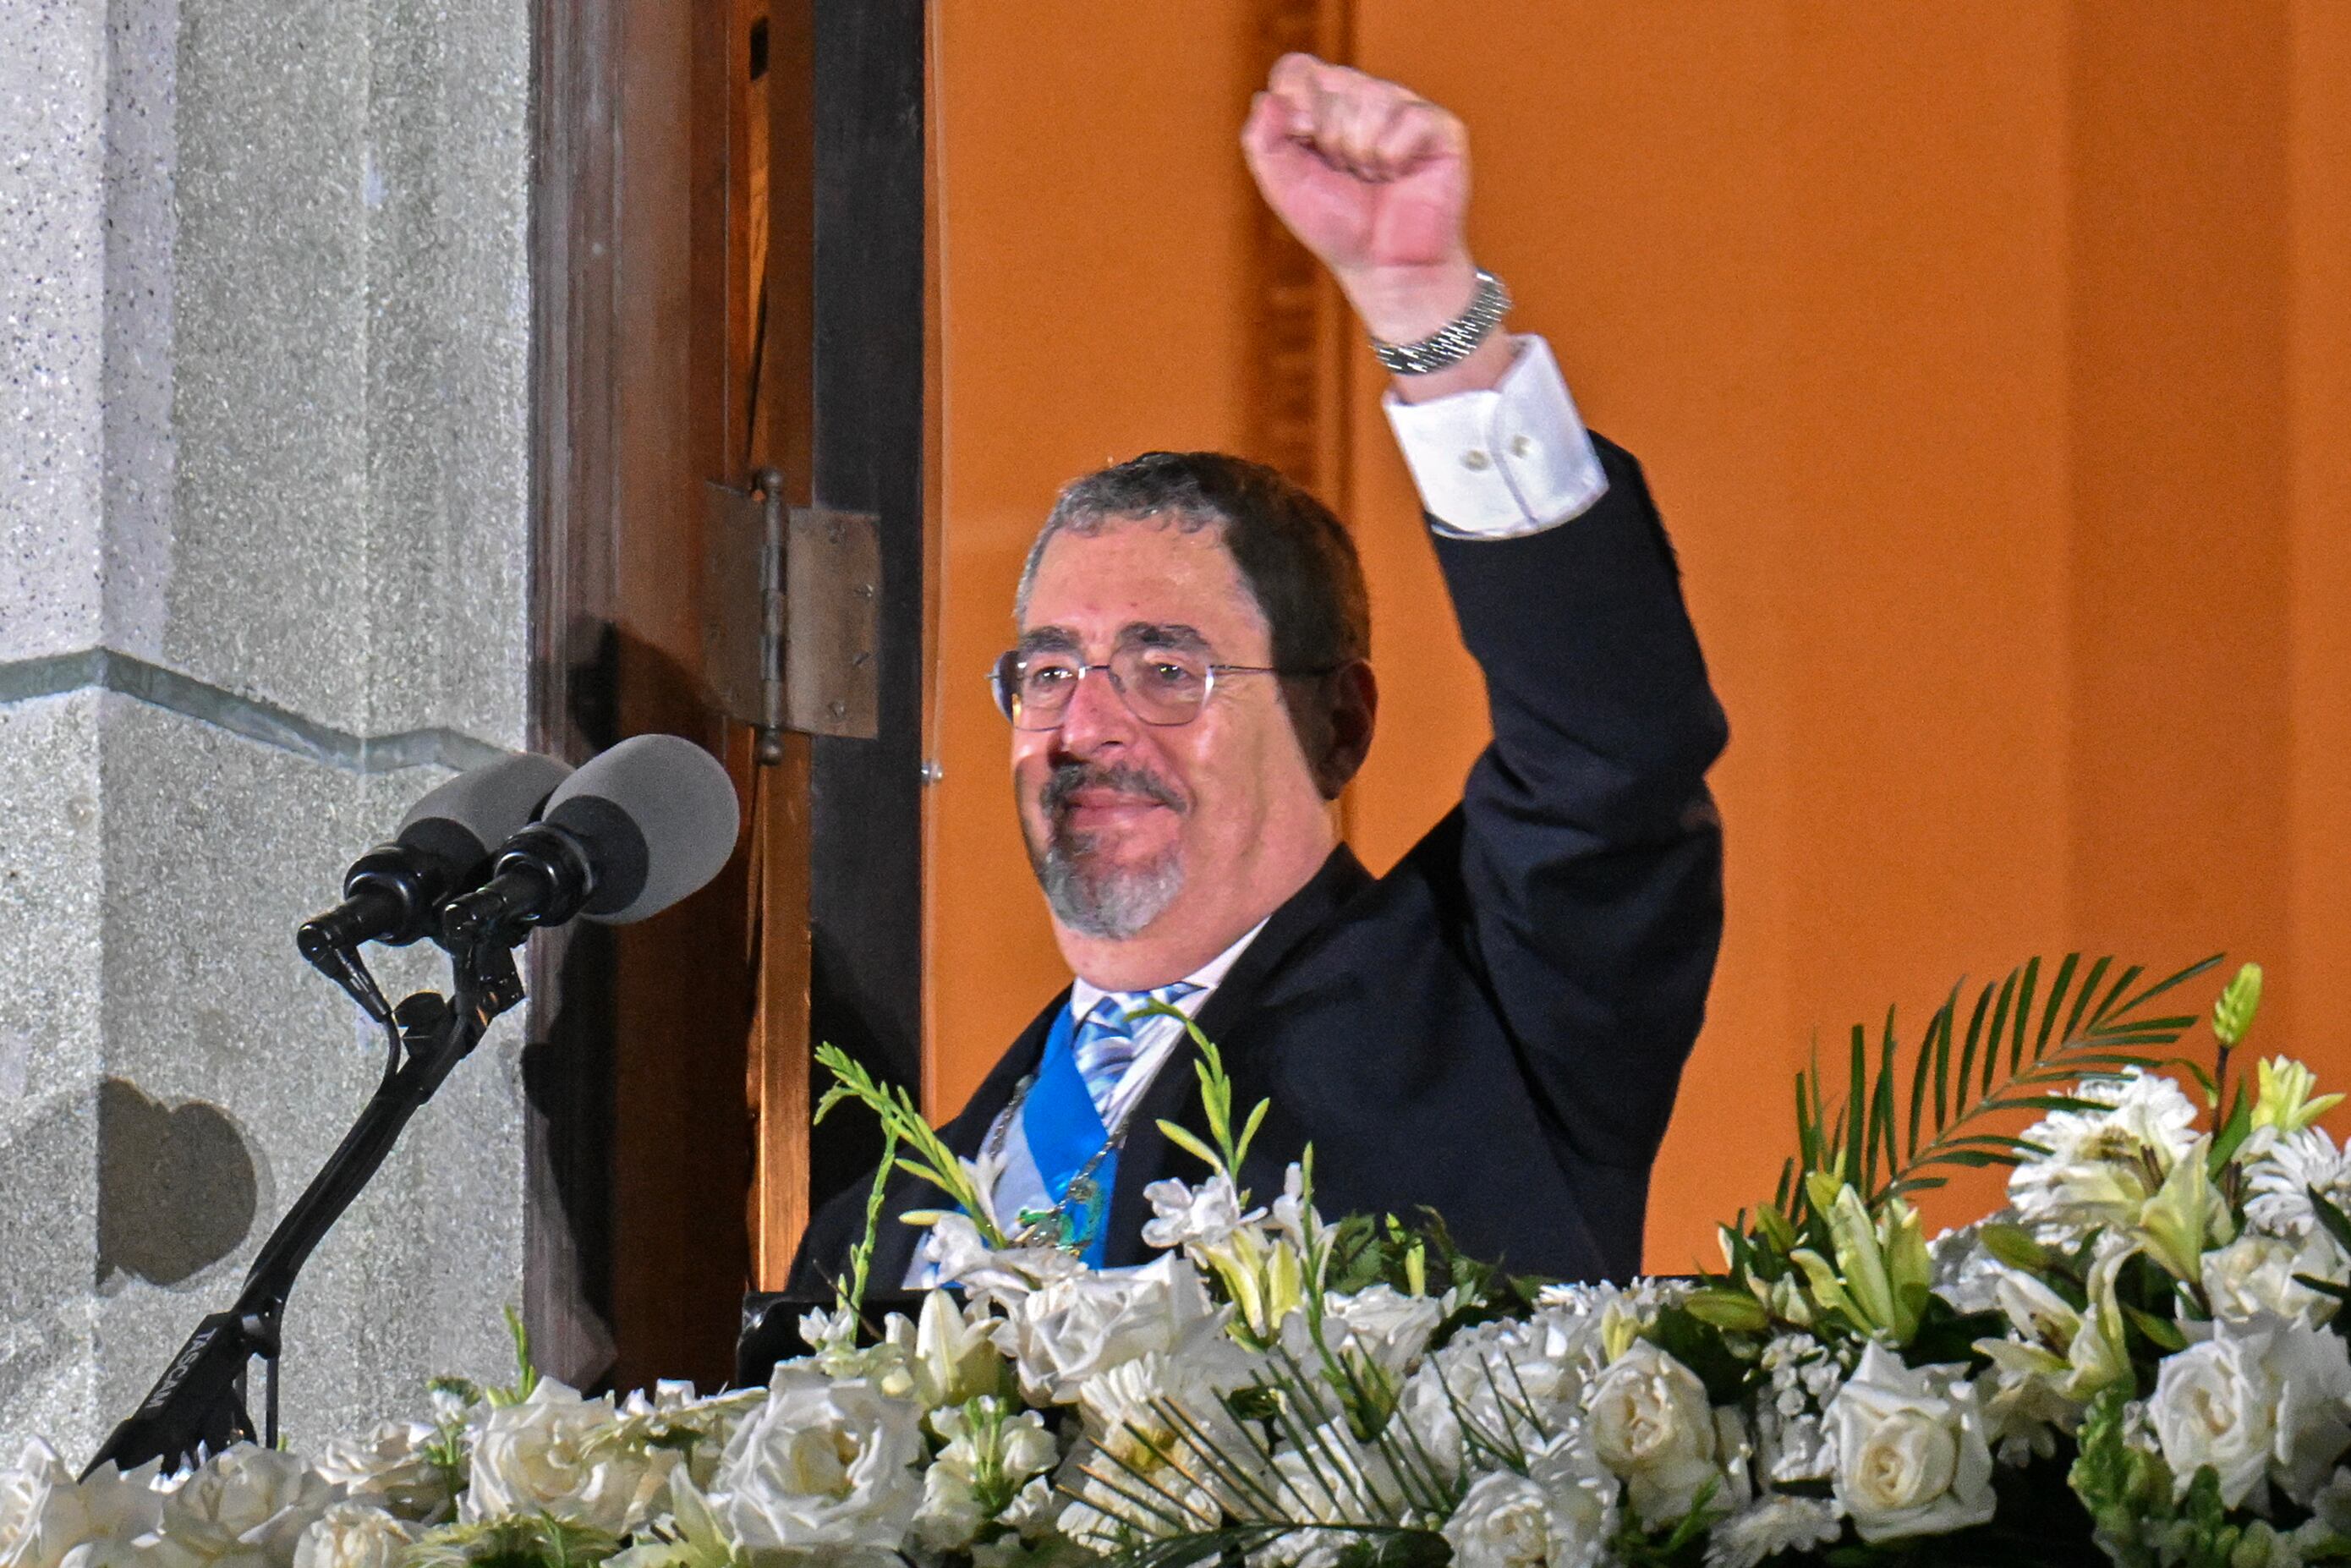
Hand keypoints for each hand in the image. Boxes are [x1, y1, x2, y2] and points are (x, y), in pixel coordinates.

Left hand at [1242, 54, 1475, 343]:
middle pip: (1333, 82)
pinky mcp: (1440, 128)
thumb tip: (1267, 98)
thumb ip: (1263, 141)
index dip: (1295, 103)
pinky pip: (1408, 119)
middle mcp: (1365, 98)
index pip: (1298, 69)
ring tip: (1373, 178)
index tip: (1303, 141)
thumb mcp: (1284, 186)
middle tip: (1346, 173)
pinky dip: (1393, 156)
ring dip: (1362, 151)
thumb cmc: (1338, 227)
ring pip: (1372, 97)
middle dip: (1329, 139)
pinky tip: (1399, 176)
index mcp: (1325, 105)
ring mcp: (1405, 108)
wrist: (1385, 269)